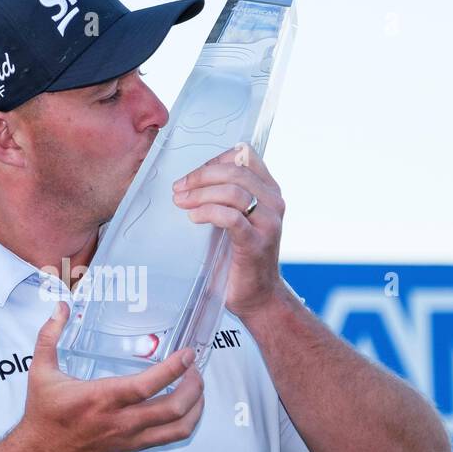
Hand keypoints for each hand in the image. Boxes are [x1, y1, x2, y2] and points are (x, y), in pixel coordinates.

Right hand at [12, 301, 204, 451]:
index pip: (146, 386)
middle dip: (193, 387)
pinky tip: (186, 409)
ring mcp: (129, 437)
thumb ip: (49, 336)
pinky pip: (169, 438)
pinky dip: (185, 423)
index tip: (188, 355)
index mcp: (101, 398)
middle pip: (172, 408)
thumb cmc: (44, 416)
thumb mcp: (41, 372)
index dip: (173, 370)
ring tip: (197, 388)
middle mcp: (120, 421)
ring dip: (195, 407)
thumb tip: (60, 307)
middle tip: (196, 369)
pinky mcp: (132, 448)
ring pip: (177, 427)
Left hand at [171, 142, 285, 319]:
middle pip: (235, 171)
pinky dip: (208, 212)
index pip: (245, 156)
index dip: (214, 161)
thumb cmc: (242, 257)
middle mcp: (274, 203)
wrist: (259, 296)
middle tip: (178, 189)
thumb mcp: (239, 219)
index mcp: (270, 191)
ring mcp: (268, 223)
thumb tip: (191, 181)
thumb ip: (227, 197)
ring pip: (232, 191)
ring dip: (200, 194)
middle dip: (201, 176)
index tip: (192, 176)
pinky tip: (193, 218)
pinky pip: (231, 218)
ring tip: (181, 202)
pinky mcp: (256, 243)